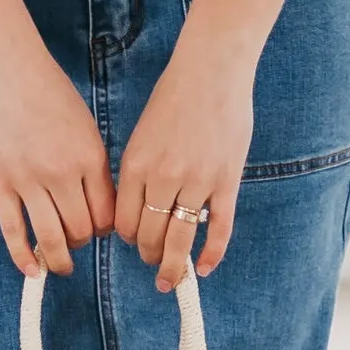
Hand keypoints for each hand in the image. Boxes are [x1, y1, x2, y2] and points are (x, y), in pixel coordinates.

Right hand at [0, 43, 113, 276]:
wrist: (8, 72)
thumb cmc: (51, 95)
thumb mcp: (86, 128)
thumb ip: (94, 167)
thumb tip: (99, 208)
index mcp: (89, 158)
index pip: (106, 214)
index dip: (107, 230)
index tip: (100, 231)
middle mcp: (61, 173)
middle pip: (81, 229)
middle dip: (83, 242)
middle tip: (78, 242)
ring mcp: (28, 180)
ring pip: (50, 236)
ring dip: (59, 259)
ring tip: (61, 266)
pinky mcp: (0, 182)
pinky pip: (13, 229)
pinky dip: (23, 255)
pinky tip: (31, 270)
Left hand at [113, 35, 256, 284]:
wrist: (212, 70)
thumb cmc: (174, 97)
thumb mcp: (142, 134)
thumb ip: (140, 172)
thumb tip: (138, 208)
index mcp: (136, 165)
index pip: (123, 221)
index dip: (127, 237)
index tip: (132, 240)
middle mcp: (163, 177)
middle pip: (149, 235)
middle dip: (148, 254)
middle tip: (152, 262)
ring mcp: (198, 181)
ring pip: (180, 239)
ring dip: (173, 265)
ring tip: (170, 279)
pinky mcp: (227, 181)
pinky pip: (218, 228)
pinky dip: (211, 253)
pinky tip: (203, 269)